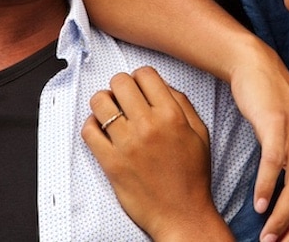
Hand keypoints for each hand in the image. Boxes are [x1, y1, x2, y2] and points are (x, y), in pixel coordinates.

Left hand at [82, 66, 233, 241]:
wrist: (182, 214)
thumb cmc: (192, 176)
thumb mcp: (200, 133)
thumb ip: (182, 103)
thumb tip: (160, 84)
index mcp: (172, 115)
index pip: (145, 74)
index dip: (140, 77)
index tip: (140, 87)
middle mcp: (148, 125)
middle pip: (119, 82)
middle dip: (120, 86)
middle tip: (123, 98)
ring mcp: (127, 144)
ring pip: (100, 102)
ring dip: (103, 102)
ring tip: (110, 112)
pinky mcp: (110, 162)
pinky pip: (88, 131)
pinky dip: (91, 125)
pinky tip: (101, 130)